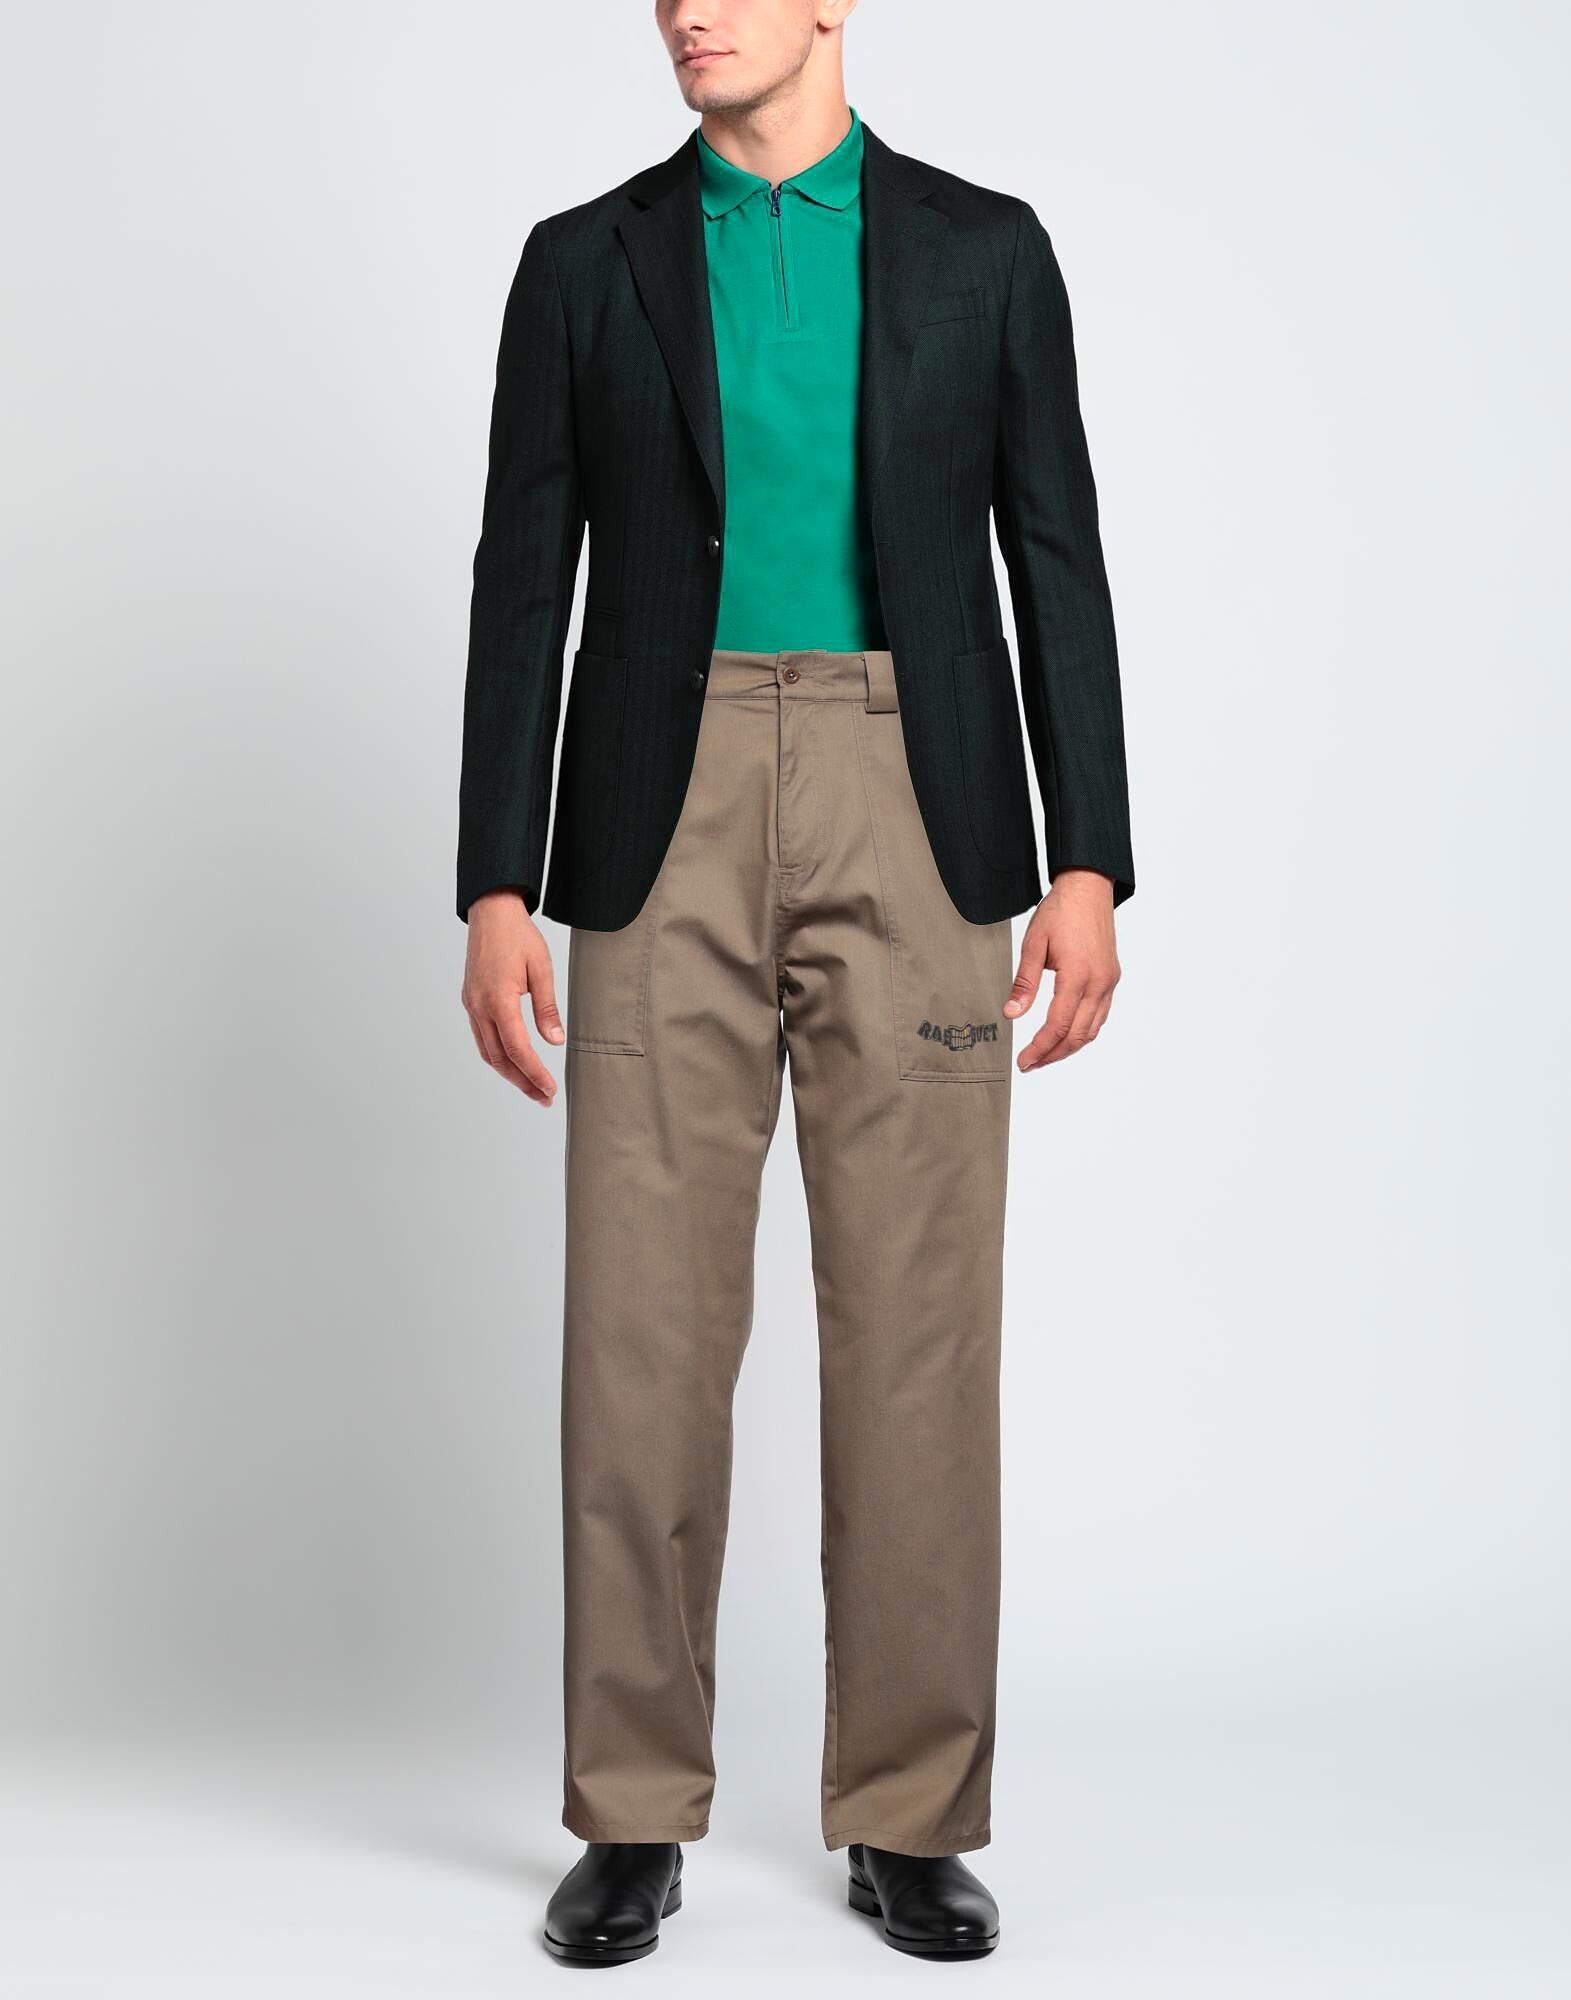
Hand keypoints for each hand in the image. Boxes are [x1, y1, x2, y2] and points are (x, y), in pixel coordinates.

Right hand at [461, 891, 563, 1105]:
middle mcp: (480, 1006)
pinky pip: (481, 1037)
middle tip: (543, 1097)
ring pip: (487, 1052)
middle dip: (522, 1082)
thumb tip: (555, 1042)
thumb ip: (547, 1008)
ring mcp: (472, 1005)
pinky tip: (513, 1061)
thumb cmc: (519, 936)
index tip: (549, 1089)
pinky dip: (497, 1055)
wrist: (491, 913)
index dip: (534, 1073)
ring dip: (509, 1073)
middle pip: (500, 1058)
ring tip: (531, 1087)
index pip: (517, 1049)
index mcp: (498, 1000)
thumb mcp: (541, 969)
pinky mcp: (471, 1001)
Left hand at [1003, 869, 1120, 1071]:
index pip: (1057, 1026)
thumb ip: (1024, 983)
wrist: (1088, 888)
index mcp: (1078, 976)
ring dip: (1068, 1046)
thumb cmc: (1061, 911)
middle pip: (1077, 1035)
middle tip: (1030, 1064)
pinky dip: (1083, 1031)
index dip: (1039, 1048)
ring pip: (1091, 1030)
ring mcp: (1108, 982)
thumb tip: (1012, 1013)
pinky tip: (1066, 1034)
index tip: (1024, 1061)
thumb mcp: (1034, 944)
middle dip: (1052, 1055)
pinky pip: (1100, 1015)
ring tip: (1045, 1054)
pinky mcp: (1111, 977)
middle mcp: (1099, 983)